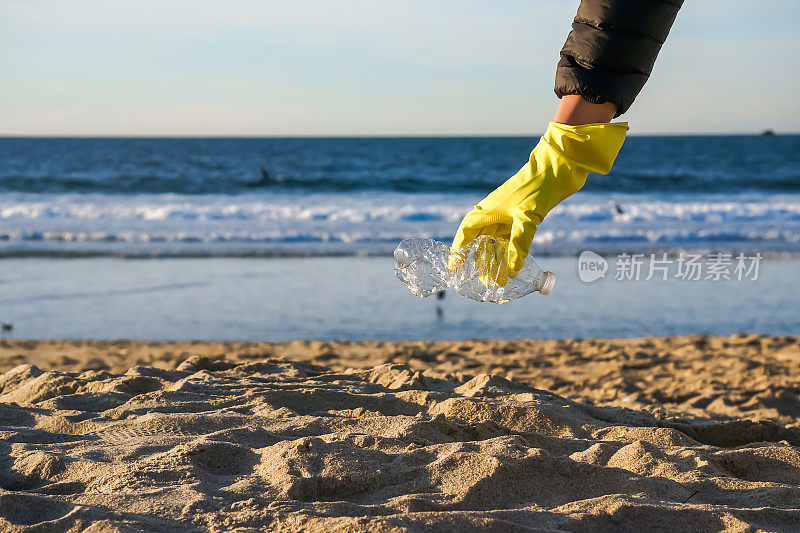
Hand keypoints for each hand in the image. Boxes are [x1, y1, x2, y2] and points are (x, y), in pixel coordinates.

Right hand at [450, 121, 627, 284]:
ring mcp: (508, 215)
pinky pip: (512, 240)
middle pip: (482, 243)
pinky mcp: (524, 217)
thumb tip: (512, 270)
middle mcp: (494, 214)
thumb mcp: (527, 217)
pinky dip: (512, 254)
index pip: (465, 234)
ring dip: (498, 261)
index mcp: (486, 210)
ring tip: (501, 280)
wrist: (560, 167)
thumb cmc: (537, 187)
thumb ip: (520, 244)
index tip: (455, 268)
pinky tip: (515, 266)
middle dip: (483, 263)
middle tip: (488, 283)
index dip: (458, 251)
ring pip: (497, 243)